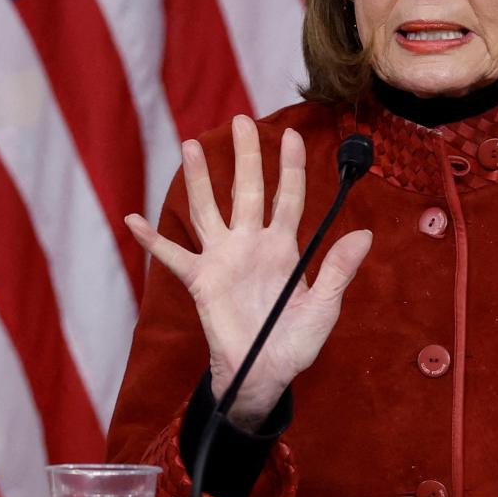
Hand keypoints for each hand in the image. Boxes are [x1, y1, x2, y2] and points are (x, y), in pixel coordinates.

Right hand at [124, 115, 372, 430]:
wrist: (264, 376)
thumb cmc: (295, 342)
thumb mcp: (324, 308)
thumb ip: (338, 271)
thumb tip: (365, 234)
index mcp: (283, 247)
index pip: (288, 197)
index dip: (291, 167)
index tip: (293, 135)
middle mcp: (251, 244)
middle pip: (247, 191)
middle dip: (245, 156)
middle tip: (242, 120)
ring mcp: (223, 260)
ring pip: (208, 210)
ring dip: (198, 180)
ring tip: (189, 146)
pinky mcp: (200, 282)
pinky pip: (171, 257)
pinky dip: (151, 240)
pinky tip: (133, 219)